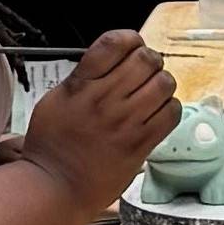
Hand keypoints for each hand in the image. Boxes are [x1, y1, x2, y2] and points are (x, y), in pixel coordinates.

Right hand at [14, 30, 178, 209]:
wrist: (55, 186)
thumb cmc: (52, 146)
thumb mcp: (56, 99)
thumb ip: (84, 77)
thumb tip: (112, 61)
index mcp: (81, 85)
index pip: (114, 43)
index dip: (130, 38)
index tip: (131, 45)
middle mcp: (104, 100)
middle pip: (145, 59)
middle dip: (150, 60)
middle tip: (146, 70)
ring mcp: (124, 123)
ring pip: (163, 84)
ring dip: (162, 83)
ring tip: (153, 92)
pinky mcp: (140, 144)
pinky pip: (171, 113)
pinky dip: (170, 108)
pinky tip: (159, 112)